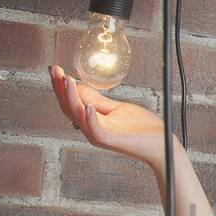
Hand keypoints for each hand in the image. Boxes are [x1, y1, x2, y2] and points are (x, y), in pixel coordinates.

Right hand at [50, 65, 170, 168]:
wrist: (161, 145)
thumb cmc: (141, 128)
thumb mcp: (116, 108)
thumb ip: (96, 100)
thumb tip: (77, 85)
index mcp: (91, 121)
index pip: (70, 103)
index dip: (61, 86)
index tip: (56, 69)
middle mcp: (91, 129)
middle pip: (69, 109)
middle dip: (60, 89)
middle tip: (55, 71)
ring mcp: (100, 136)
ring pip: (79, 116)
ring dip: (71, 98)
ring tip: (66, 81)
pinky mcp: (111, 141)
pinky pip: (95, 130)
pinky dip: (90, 118)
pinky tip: (87, 106)